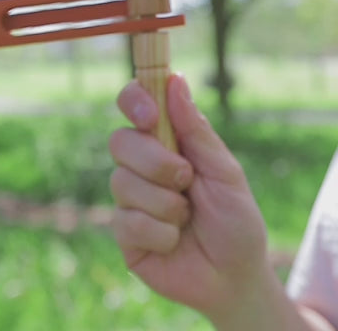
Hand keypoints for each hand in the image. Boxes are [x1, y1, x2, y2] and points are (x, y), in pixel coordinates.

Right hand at [109, 73, 267, 319]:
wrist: (234, 275)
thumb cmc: (234, 218)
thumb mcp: (224, 171)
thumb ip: (196, 129)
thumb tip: (175, 80)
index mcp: (165, 142)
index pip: (133, 104)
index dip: (134, 101)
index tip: (151, 117)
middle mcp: (141, 165)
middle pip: (120, 141)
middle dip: (157, 162)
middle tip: (187, 180)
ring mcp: (130, 197)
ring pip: (123, 182)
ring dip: (166, 203)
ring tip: (186, 218)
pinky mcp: (124, 230)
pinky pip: (128, 221)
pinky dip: (161, 233)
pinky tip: (174, 241)